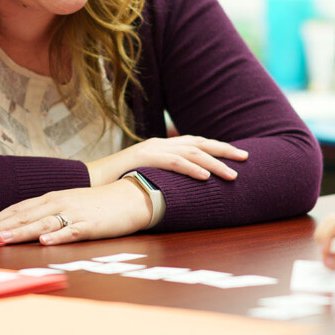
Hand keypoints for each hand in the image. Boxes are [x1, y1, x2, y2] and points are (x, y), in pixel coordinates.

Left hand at [0, 179, 151, 245]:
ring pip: (43, 223)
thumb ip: (48, 213)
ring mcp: (74, 214)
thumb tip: (25, 225)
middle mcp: (59, 204)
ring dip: (22, 231)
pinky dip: (58, 236)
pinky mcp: (91, 226)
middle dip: (1, 226)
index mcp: (51, 199)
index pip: (18, 208)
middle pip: (25, 215)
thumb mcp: (68, 204)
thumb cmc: (97, 204)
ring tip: (3, 238)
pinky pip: (72, 231)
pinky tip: (46, 241)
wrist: (130, 197)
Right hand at [85, 135, 247, 186]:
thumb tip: (181, 191)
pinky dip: (192, 168)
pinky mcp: (145, 159)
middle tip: (246, 157)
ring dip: (214, 163)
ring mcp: (152, 149)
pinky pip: (174, 162)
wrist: (89, 181)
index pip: (195, 143)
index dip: (217, 148)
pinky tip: (207, 177)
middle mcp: (159, 143)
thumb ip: (162, 179)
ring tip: (232, 174)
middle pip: (199, 143)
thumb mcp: (144, 178)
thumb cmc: (115, 184)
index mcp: (160, 146)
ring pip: (191, 152)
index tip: (236, 155)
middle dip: (224, 150)